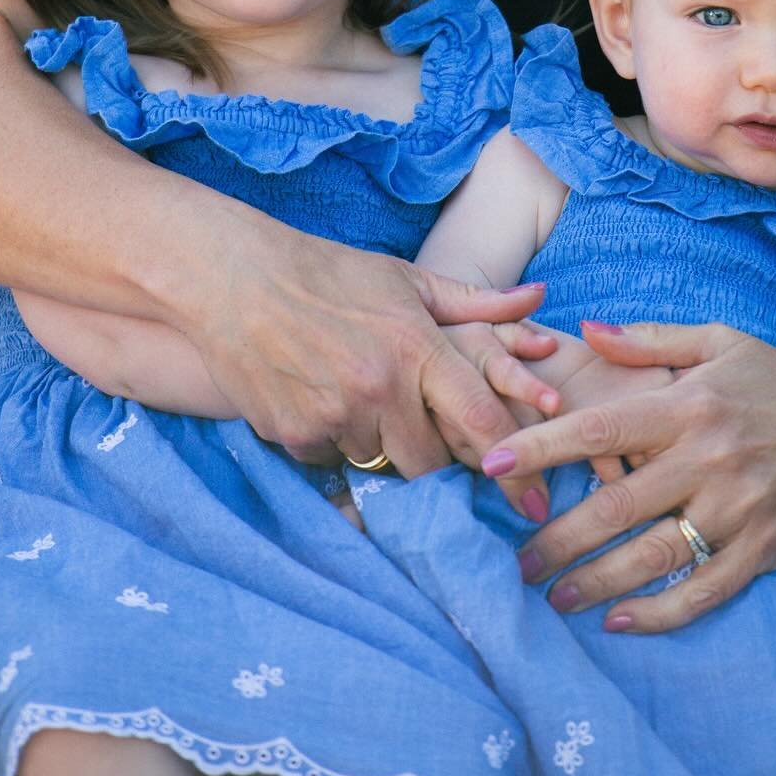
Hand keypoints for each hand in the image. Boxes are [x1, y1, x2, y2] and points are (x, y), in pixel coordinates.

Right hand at [183, 225, 549, 500]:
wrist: (236, 278)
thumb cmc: (331, 273)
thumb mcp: (407, 279)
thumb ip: (477, 302)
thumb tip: (539, 299)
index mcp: (416, 346)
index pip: (481, 422)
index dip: (515, 466)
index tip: (534, 501)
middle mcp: (380, 387)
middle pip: (432, 464)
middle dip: (438, 462)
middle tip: (432, 444)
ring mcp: (334, 415)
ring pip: (381, 464)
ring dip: (381, 447)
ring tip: (361, 401)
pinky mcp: (294, 435)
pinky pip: (332, 461)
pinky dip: (335, 442)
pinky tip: (321, 400)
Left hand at [482, 319, 775, 632]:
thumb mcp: (721, 343)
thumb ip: (650, 340)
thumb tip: (584, 330)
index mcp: (691, 405)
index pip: (603, 427)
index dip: (543, 446)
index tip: (493, 462)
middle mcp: (710, 459)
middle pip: (617, 505)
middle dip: (558, 536)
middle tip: (514, 560)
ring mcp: (738, 510)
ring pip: (654, 556)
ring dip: (597, 582)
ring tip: (553, 596)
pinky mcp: (763, 551)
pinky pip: (704, 592)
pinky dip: (660, 613)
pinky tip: (619, 622)